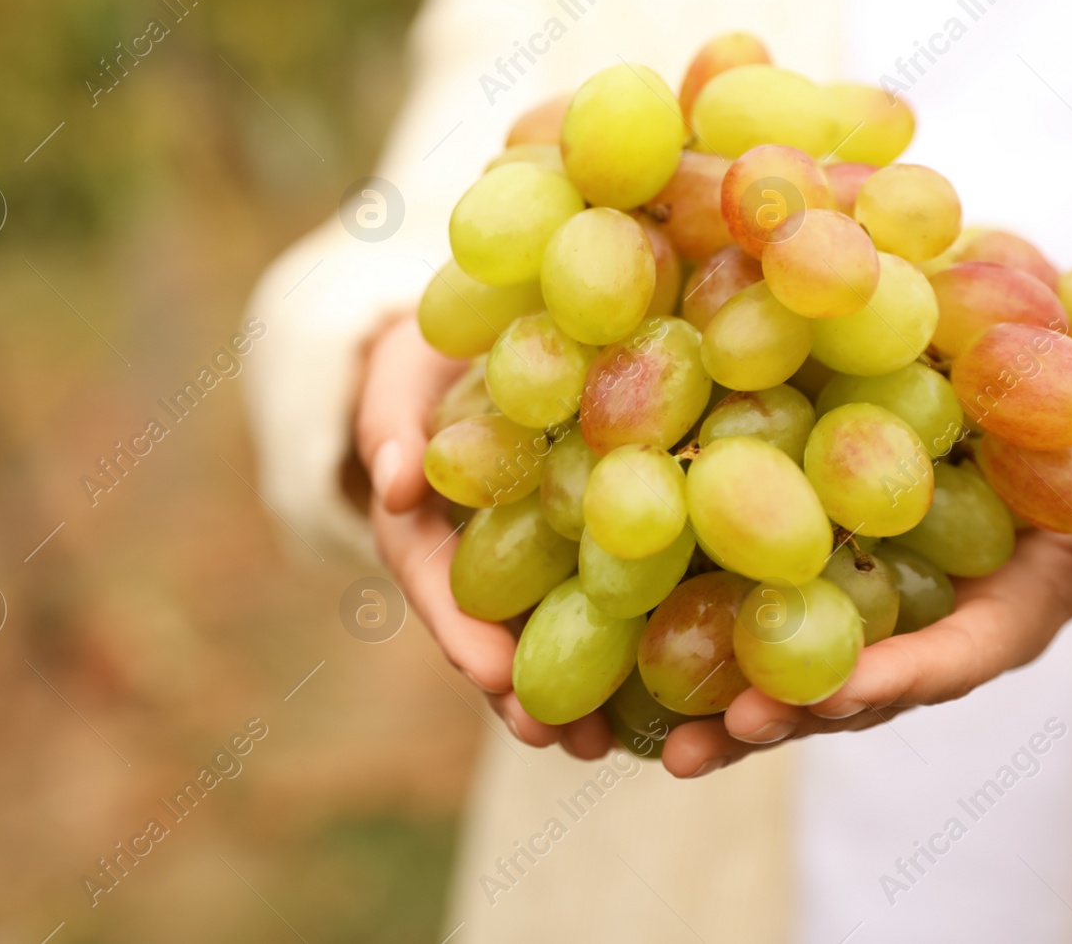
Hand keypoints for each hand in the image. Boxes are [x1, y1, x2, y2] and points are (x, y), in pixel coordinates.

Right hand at [355, 315, 612, 759]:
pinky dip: (640, 625)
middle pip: (497, 631)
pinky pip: (617, 580)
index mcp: (428, 522)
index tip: (491, 672)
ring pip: (555, 625)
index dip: (462, 628)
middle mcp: (482, 552)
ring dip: (581, 686)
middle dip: (524, 689)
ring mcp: (540, 549)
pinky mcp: (599, 529)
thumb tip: (398, 481)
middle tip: (559, 738)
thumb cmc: (432, 352)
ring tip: (613, 741)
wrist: (493, 329)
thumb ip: (389, 420)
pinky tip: (682, 669)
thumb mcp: (399, 372)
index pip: (437, 582)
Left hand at [661, 411, 1071, 778]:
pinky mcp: (832, 573)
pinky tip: (637, 636)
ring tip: (662, 740)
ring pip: (800, 669)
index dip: (891, 678)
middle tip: (717, 737)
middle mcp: (924, 635)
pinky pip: (775, 607)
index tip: (834, 694)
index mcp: (996, 625)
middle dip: (787, 716)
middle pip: (851, 690)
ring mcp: (876, 615)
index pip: (942, 661)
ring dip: (734, 704)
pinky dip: (715, 629)